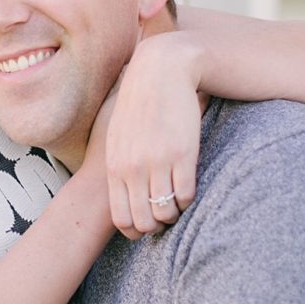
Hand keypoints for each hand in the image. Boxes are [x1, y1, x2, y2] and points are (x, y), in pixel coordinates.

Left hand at [101, 33, 205, 238]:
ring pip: (168, 211)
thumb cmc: (135, 104)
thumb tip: (120, 188)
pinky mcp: (183, 154)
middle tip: (165, 218)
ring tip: (178, 204)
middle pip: (146, 221)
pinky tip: (189, 190)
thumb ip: (118, 162)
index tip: (146, 227)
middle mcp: (134, 168)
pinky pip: (187, 193)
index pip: (122, 218)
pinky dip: (189, 199)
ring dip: (175, 213)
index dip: (135, 231)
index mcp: (115, 165)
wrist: (158, 71)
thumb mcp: (116, 134)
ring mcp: (158, 162)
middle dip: (157, 227)